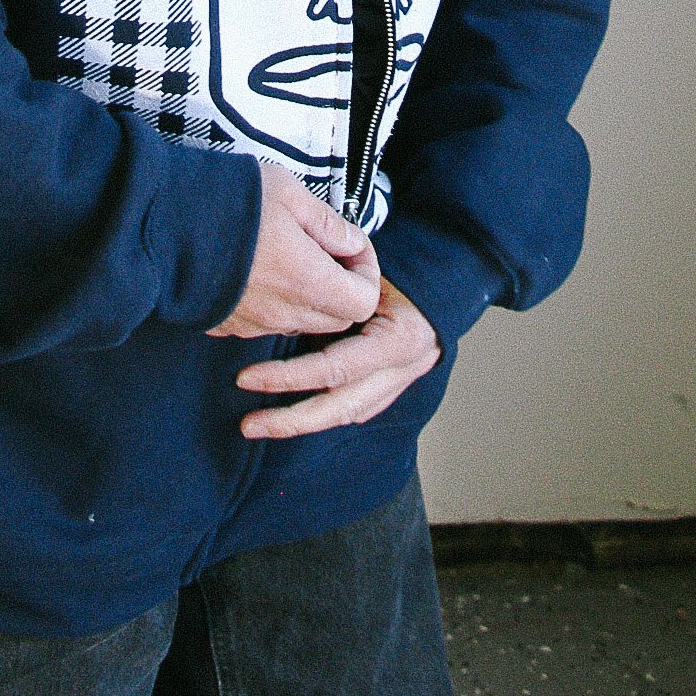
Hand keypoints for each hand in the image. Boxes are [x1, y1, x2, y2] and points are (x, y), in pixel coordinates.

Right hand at [206, 162, 380, 339]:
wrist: (159, 224)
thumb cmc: (227, 202)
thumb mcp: (288, 192)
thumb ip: (327, 223)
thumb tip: (351, 242)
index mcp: (308, 281)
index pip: (364, 302)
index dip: (366, 273)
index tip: (348, 246)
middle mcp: (285, 313)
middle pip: (337, 319)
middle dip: (342, 288)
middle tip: (324, 250)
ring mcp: (254, 324)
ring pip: (302, 323)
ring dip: (308, 298)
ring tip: (290, 257)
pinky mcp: (228, 326)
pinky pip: (268, 324)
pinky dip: (276, 304)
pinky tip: (258, 270)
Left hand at [232, 276, 442, 439]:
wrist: (447, 282)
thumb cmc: (403, 270)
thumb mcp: (372, 270)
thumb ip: (339, 287)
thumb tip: (285, 290)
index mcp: (398, 340)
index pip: (335, 368)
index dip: (289, 377)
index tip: (247, 378)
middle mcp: (402, 369)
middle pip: (340, 407)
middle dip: (291, 420)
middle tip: (248, 424)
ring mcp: (401, 382)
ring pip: (347, 414)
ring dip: (302, 424)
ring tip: (259, 425)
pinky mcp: (395, 387)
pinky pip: (356, 408)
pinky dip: (325, 413)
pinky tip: (294, 417)